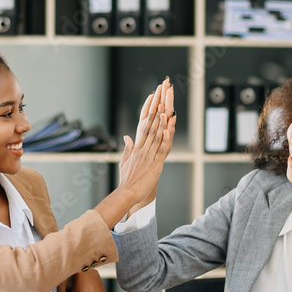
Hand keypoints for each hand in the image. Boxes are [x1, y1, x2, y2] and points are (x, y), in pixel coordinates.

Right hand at [118, 79, 175, 205]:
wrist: (127, 192)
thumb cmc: (126, 179)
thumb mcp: (125, 161)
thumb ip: (128, 147)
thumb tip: (127, 136)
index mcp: (137, 147)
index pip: (144, 125)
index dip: (149, 113)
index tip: (153, 101)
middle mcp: (142, 149)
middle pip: (150, 126)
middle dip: (156, 111)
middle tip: (160, 98)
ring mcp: (148, 156)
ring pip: (155, 135)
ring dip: (160, 122)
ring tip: (164, 109)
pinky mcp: (155, 164)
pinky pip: (160, 150)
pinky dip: (164, 139)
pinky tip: (166, 130)